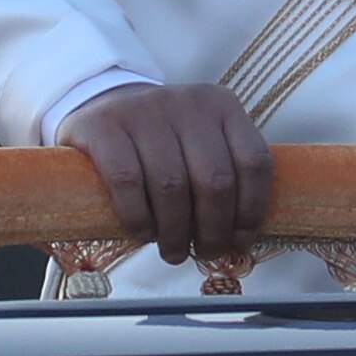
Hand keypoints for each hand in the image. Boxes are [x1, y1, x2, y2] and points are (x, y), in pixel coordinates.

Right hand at [57, 82, 274, 265]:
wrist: (102, 108)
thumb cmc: (161, 141)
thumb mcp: (200, 143)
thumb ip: (223, 174)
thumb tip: (240, 240)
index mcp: (222, 106)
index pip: (253, 161)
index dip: (251, 209)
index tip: (240, 241)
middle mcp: (187, 103)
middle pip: (214, 179)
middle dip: (213, 228)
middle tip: (206, 253)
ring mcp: (143, 109)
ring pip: (172, 185)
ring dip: (175, 231)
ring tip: (174, 252)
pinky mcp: (102, 125)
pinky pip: (126, 180)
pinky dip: (138, 217)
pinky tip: (143, 233)